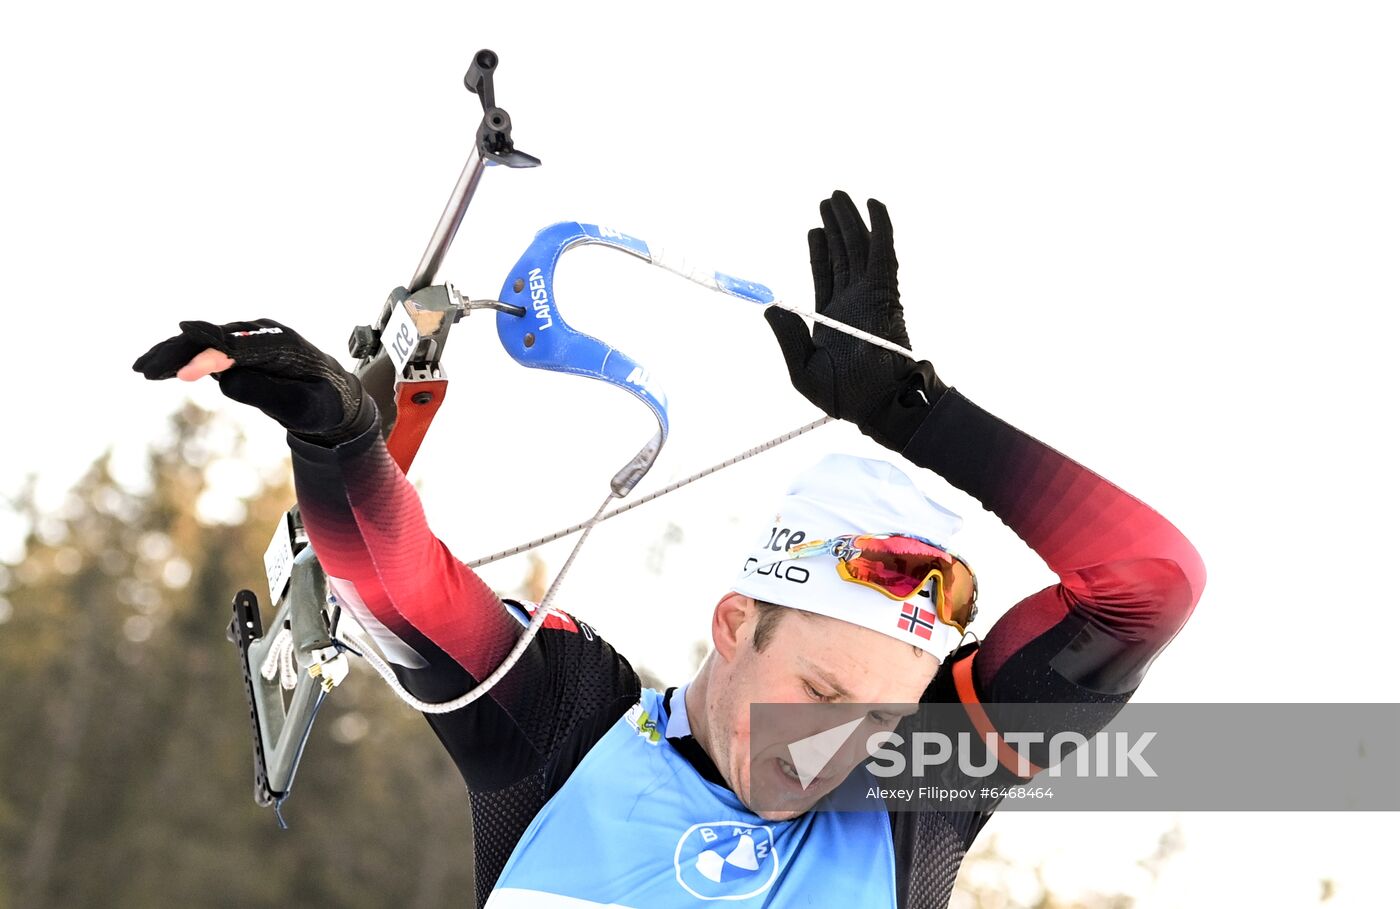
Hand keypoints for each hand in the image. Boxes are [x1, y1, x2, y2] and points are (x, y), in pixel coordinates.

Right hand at [132, 318, 371, 444]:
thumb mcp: (302, 407)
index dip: (208, 357)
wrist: (334, 397)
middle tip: (146, 370)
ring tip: (142, 369)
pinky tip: (156, 370)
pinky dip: (181, 358)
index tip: (181, 373)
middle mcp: (263, 334)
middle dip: (179, 352)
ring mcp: (249, 338)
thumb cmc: (322, 403)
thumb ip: (267, 393)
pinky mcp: (239, 349)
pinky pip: (205, 350)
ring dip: (173, 353)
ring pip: (204, 341)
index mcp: (283, 345)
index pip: (238, 348)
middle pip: (213, 338)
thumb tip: (224, 380)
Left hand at [764, 191, 945, 450]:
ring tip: (837, 197)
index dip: (820, 251)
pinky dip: (880, 228)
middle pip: (843, 255)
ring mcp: (870, 295)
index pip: (825, 275)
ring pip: (859, 248)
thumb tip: (769, 308)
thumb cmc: (844, 397)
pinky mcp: (886, 292)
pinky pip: (884, 253)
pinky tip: (874, 205)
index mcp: (832, 320)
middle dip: (835, 227)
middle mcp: (853, 303)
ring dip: (850, 221)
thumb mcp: (803, 370)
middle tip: (827, 200)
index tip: (815, 229)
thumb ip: (787, 338)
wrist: (879, 404)